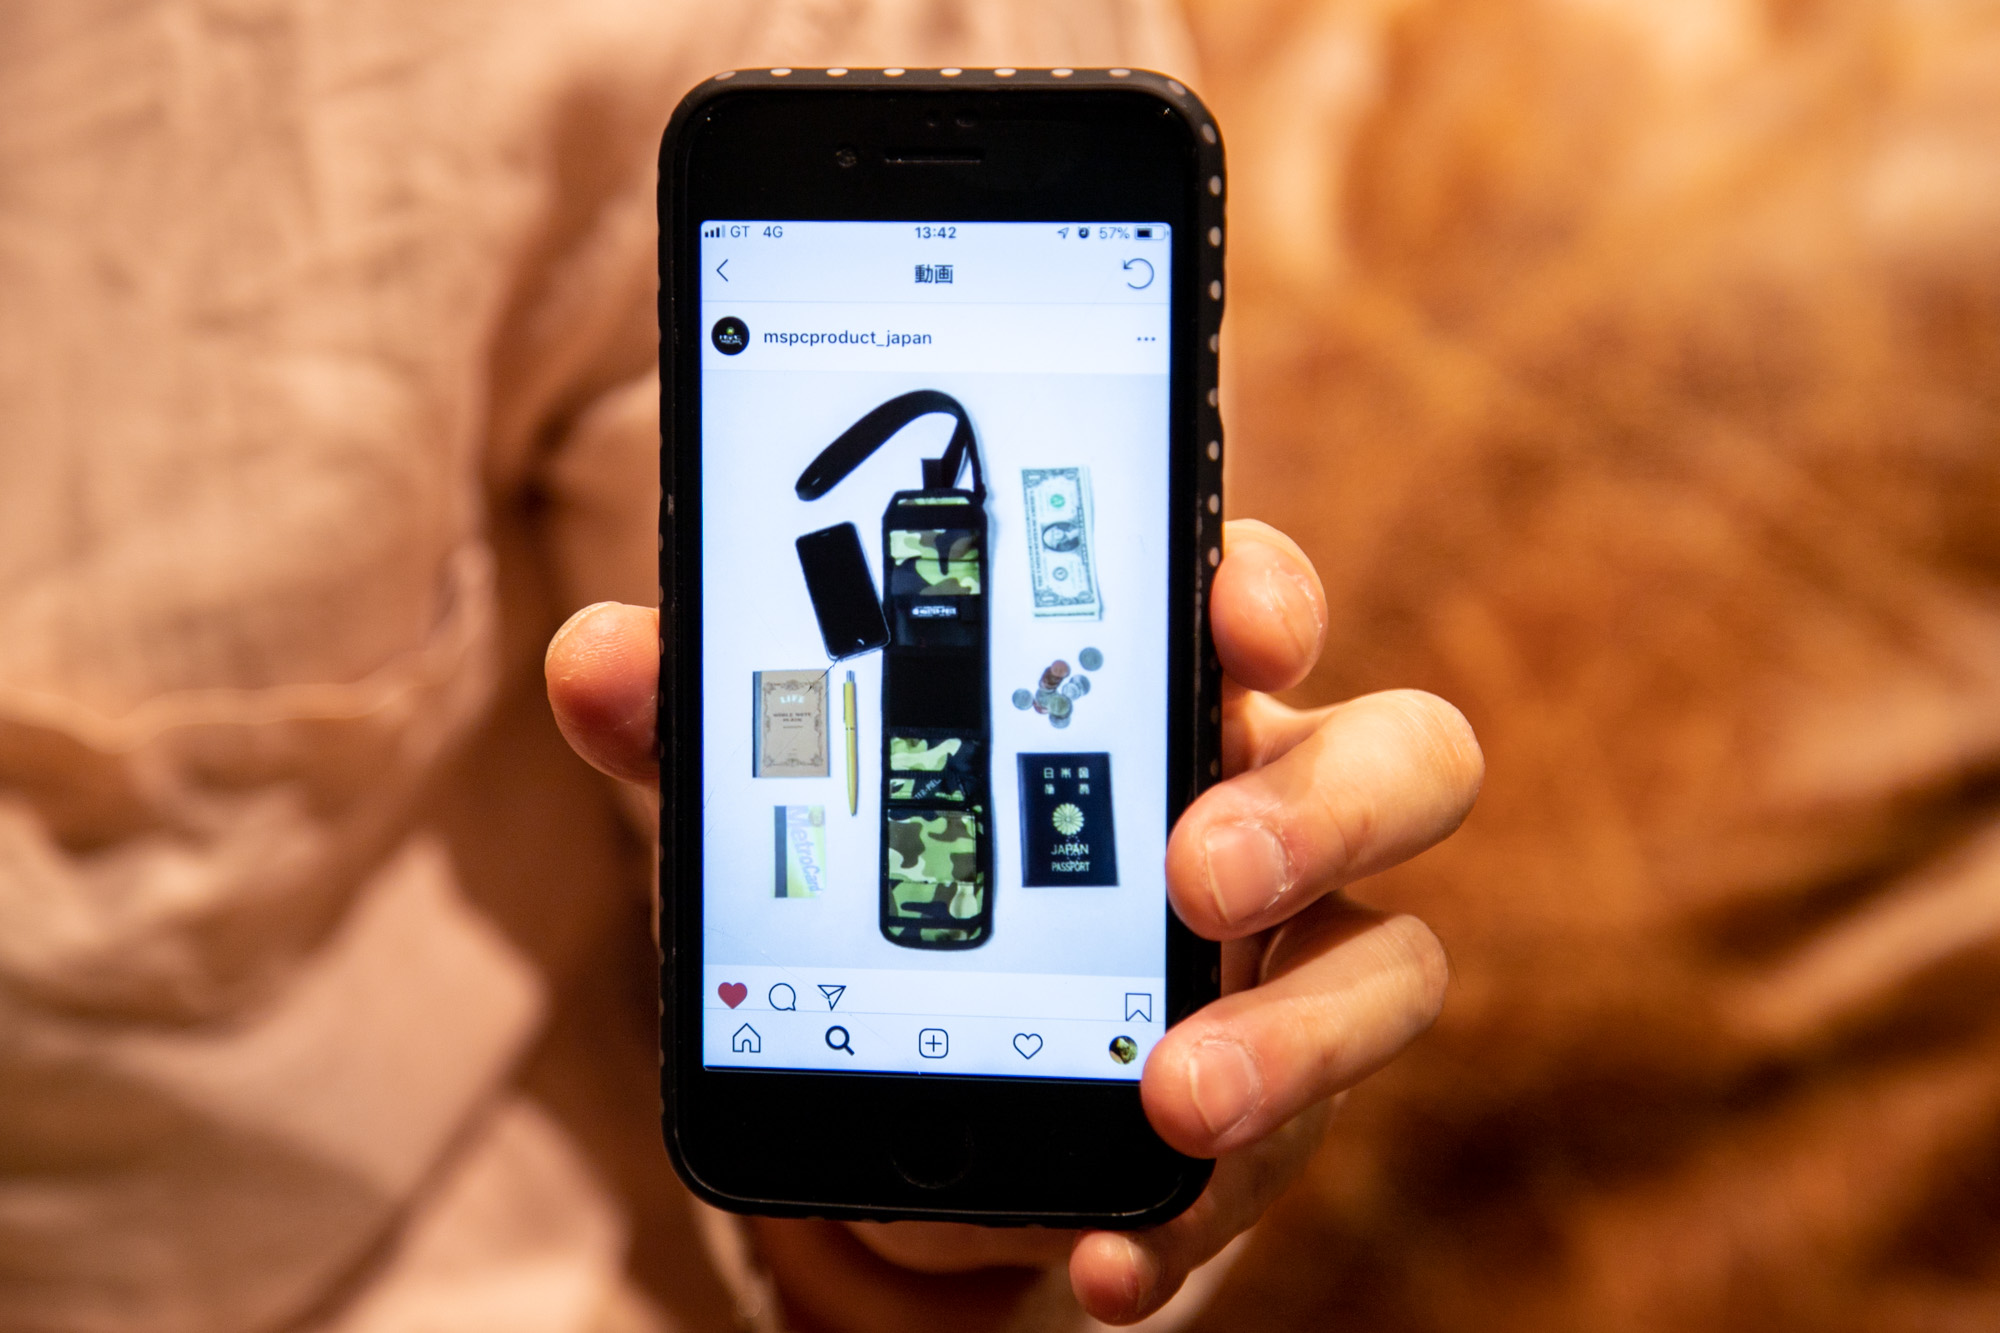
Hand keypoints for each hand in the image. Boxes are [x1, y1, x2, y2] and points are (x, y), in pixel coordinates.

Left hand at [546, 519, 1481, 1328]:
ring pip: (1390, 969)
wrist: (904, 1096)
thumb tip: (597, 657)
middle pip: (1403, 762)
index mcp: (1152, 695)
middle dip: (1320, 808)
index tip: (1232, 622)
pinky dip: (1193, 1212)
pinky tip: (1104, 1260)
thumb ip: (707, 732)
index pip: (1249, 600)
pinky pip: (1283, 1158)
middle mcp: (1257, 808)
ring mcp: (1284, 966)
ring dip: (1291, 1041)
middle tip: (1201, 872)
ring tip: (1168, 1100)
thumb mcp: (781, 813)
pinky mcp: (1268, 1110)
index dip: (1266, 592)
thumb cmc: (875, 899)